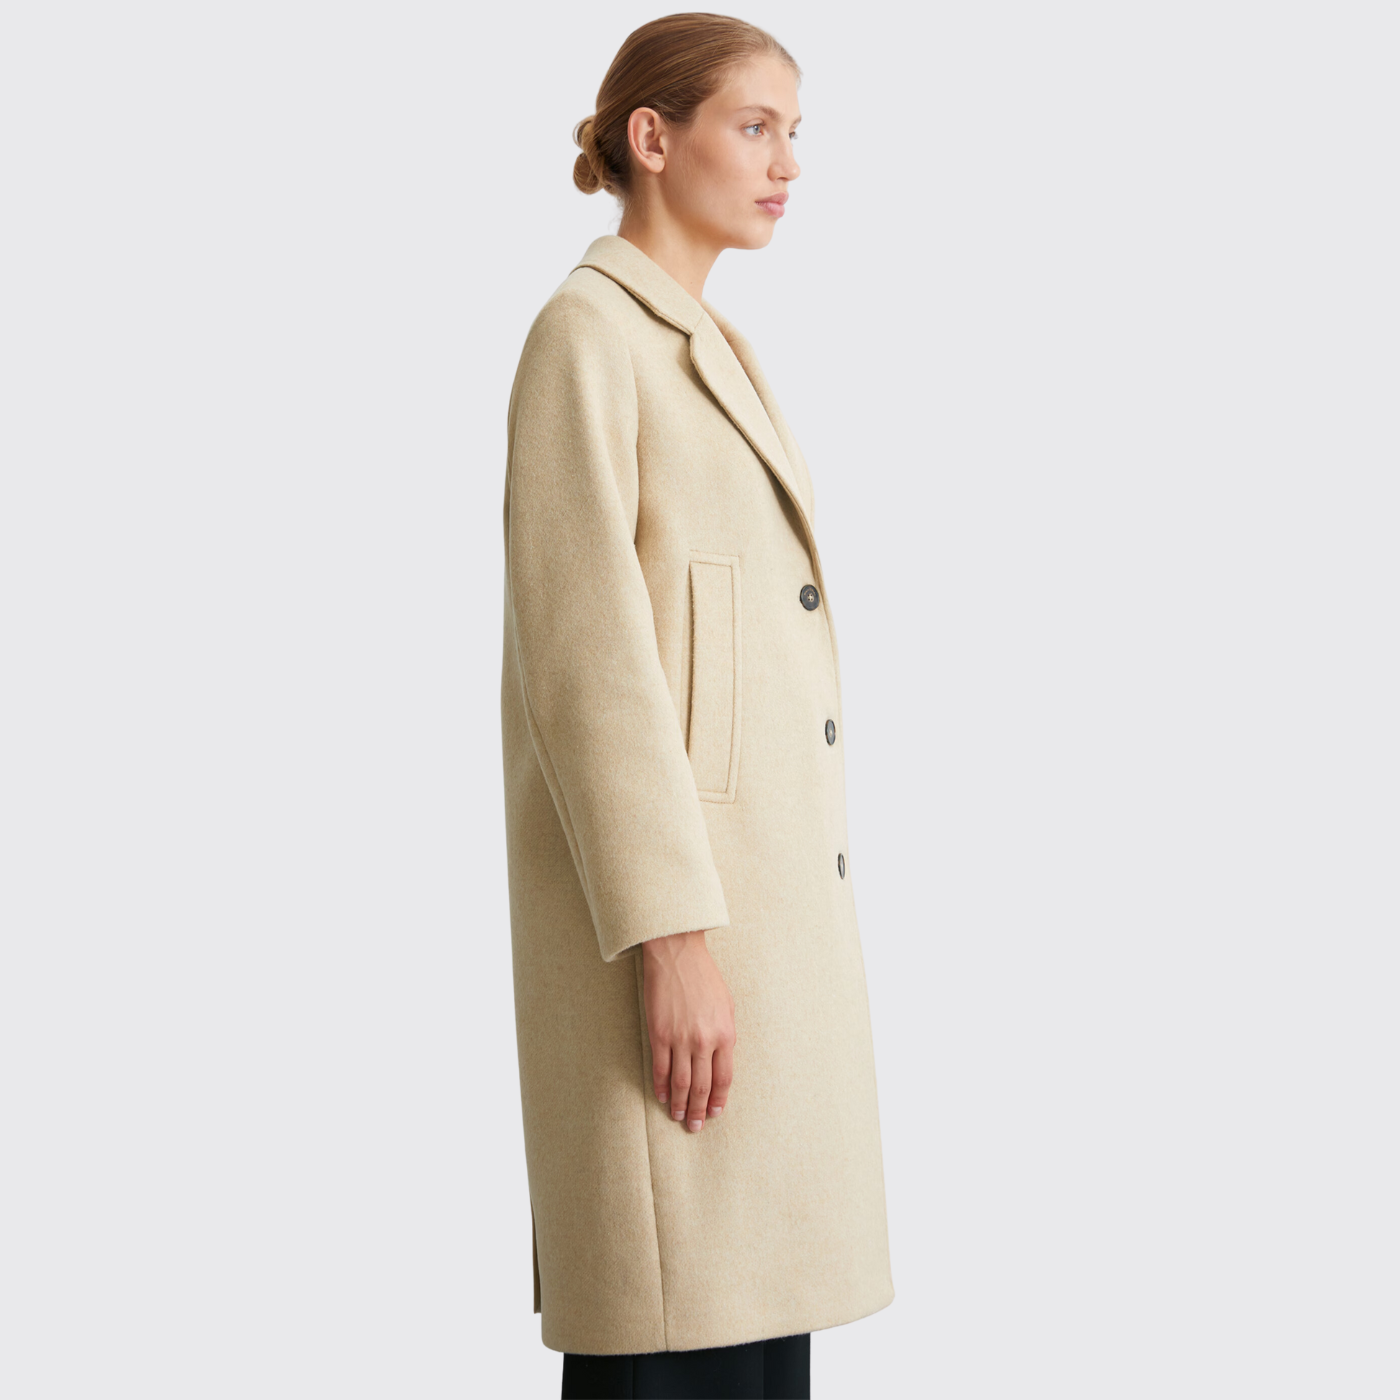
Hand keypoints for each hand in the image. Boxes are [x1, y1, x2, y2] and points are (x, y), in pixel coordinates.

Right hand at [641, 930, 734, 1131]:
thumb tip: (721, 1059)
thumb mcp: (727, 1005)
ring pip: (682, 1082)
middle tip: (695, 1127)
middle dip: (700, 1110)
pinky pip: (661, 1067)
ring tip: (679, 1118)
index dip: (719, 1100)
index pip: (724, 1078)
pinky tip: (663, 1096)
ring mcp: (680, 1038)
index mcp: (725, 1034)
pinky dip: (662, 1085)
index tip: (715, 1113)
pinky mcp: (659, 1033)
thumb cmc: (704, 977)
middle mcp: (704, 1041)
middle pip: (703, 1086)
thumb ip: (725, 1034)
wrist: (677, 954)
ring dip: (681, 1104)